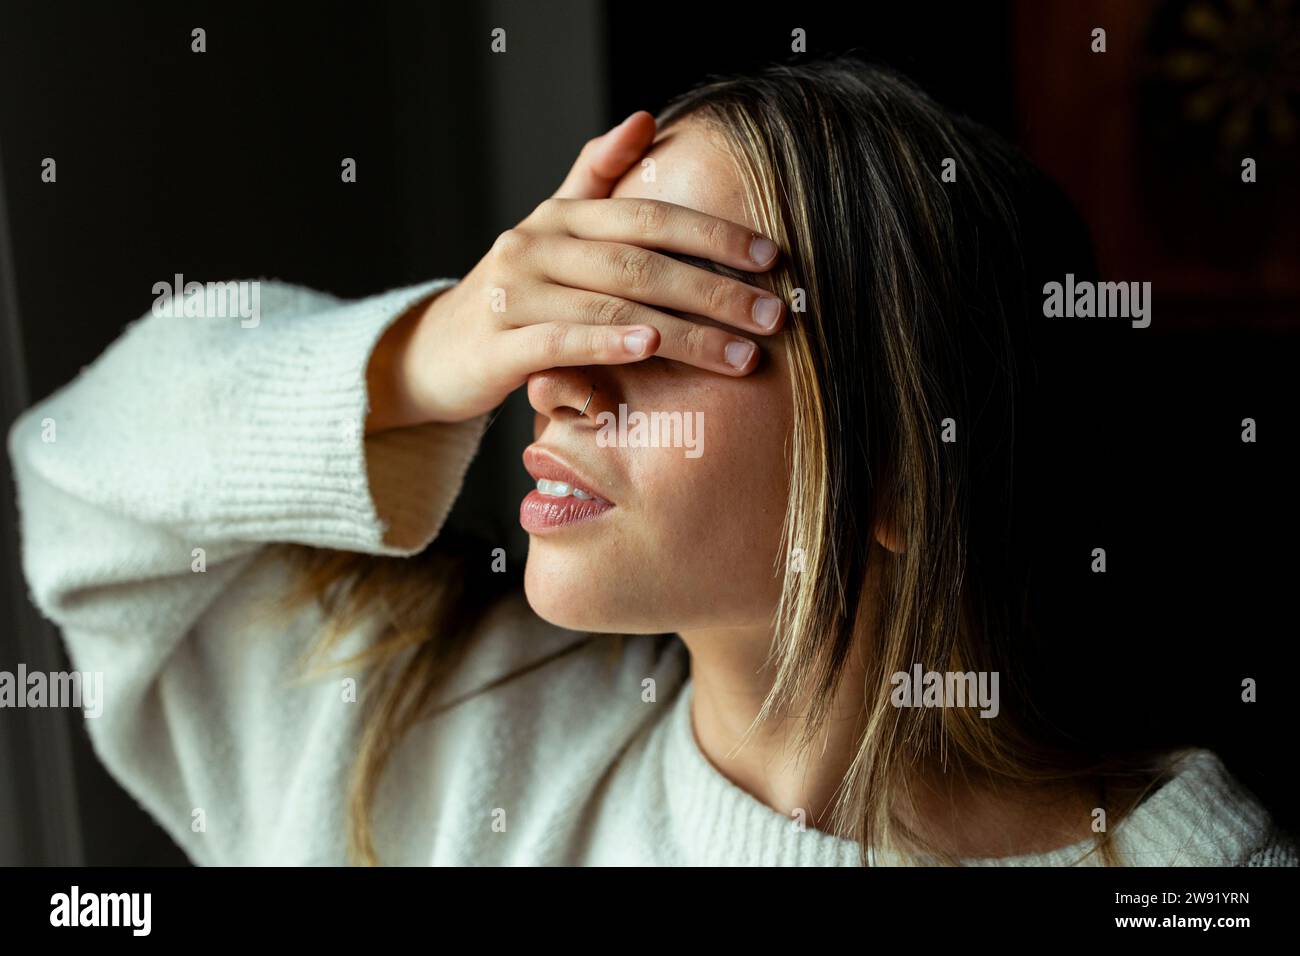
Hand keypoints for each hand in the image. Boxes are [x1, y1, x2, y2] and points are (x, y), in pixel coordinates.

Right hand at [366, 111, 783, 431]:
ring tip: (742, 353)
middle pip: (641, 263)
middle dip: (716, 290)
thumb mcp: (550, 228)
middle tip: (774, 316)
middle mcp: (536, 246)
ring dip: (686, 331)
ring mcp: (514, 294)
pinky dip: (607, 343)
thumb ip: (593, 176)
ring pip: (612, 307)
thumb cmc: (513, 294)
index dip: (713, 234)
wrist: (434, 352)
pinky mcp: (498, 345)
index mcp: (560, 217)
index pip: (648, 217)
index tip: (771, 257)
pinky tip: (651, 349)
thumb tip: (644, 118)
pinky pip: (560, 341)